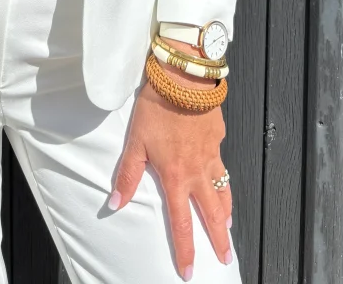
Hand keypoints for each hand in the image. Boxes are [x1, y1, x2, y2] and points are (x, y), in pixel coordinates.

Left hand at [108, 38, 232, 278]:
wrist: (184, 78)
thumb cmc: (157, 107)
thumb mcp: (135, 141)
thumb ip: (127, 175)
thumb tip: (115, 204)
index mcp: (176, 177)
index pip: (181, 223)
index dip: (185, 249)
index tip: (190, 271)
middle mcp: (198, 171)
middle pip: (212, 214)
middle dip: (219, 240)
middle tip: (225, 258)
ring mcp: (212, 154)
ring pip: (223, 191)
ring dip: (226, 212)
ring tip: (227, 227)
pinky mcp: (219, 137)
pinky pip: (222, 163)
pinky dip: (224, 178)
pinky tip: (221, 177)